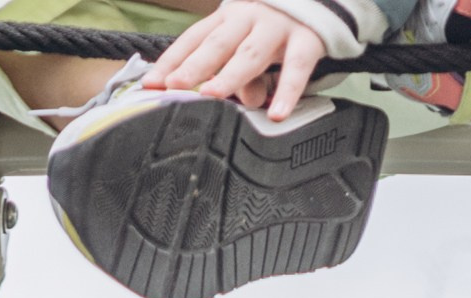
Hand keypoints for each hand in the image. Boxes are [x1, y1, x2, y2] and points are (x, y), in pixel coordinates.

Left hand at [141, 0, 328, 116]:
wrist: (320, 2)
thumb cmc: (272, 29)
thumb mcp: (246, 44)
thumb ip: (232, 73)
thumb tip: (225, 101)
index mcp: (227, 18)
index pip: (194, 39)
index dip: (172, 60)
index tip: (150, 85)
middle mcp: (248, 18)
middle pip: (217, 43)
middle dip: (194, 65)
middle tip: (174, 86)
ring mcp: (277, 28)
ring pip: (250, 54)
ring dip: (230, 75)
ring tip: (212, 95)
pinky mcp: (307, 40)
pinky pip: (297, 67)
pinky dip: (287, 91)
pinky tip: (276, 114)